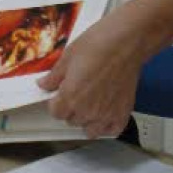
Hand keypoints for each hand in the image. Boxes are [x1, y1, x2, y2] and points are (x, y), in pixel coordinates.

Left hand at [37, 0, 152, 138]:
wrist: (127, 42)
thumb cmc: (99, 44)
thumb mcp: (69, 56)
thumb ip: (54, 76)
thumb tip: (44, 84)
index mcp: (70, 97)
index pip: (55, 113)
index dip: (56, 102)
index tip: (61, 94)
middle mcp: (87, 110)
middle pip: (72, 121)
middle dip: (72, 109)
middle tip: (79, 94)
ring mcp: (106, 114)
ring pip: (90, 130)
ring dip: (88, 120)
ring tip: (91, 106)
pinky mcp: (123, 112)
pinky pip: (112, 130)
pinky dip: (107, 126)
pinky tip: (106, 115)